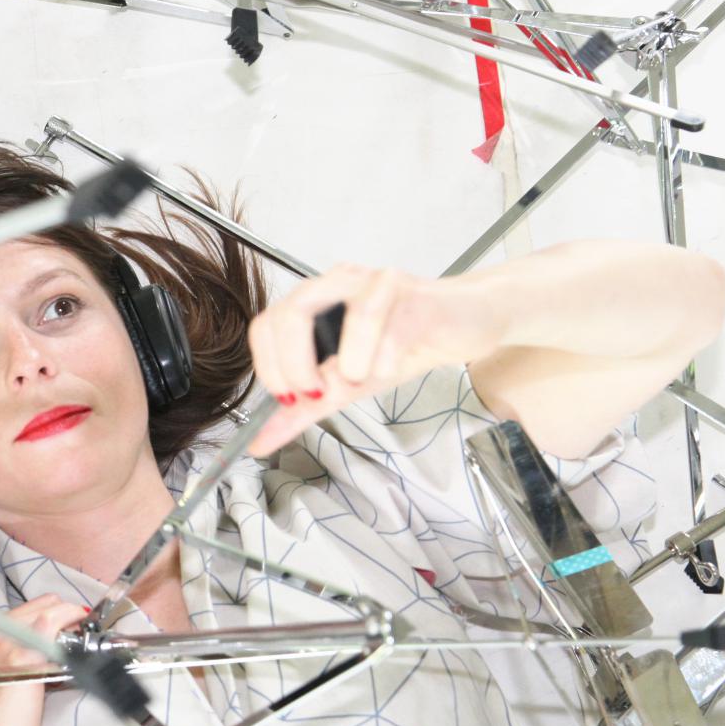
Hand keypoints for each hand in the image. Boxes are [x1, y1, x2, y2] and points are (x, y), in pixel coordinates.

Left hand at [247, 263, 505, 455]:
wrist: (463, 325)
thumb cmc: (402, 346)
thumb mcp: (346, 384)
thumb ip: (304, 409)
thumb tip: (261, 442)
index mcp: (311, 300)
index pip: (266, 324)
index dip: (268, 365)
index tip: (287, 399)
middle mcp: (336, 283)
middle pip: (293, 312)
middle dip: (296, 364)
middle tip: (316, 394)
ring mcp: (376, 283)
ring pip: (354, 316)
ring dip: (352, 363)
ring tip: (361, 381)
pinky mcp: (416, 295)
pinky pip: (395, 326)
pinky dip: (384, 358)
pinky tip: (388, 370)